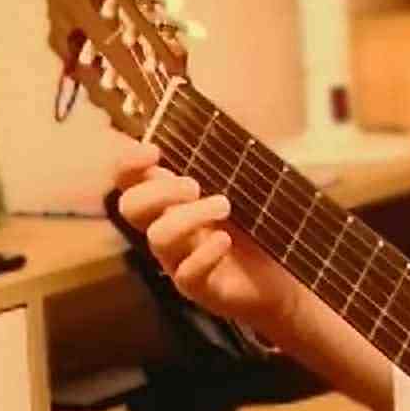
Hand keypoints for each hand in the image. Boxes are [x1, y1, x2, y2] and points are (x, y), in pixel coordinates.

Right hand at [111, 142, 298, 341]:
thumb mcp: (244, 187)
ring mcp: (178, 260)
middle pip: (130, 207)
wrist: (281, 280)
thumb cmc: (257, 228)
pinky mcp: (197, 288)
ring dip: (188, 216)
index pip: (128, 179)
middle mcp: (166, 228)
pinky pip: (185, 273)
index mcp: (170, 200)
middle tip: (194, 187)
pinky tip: (225, 241)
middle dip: (158, 190)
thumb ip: (228, 161)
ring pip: (158, 237)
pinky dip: (204, 254)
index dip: (129, 164)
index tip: (153, 151)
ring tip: (224, 206)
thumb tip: (227, 122)